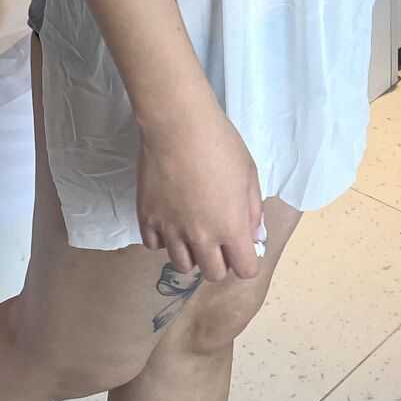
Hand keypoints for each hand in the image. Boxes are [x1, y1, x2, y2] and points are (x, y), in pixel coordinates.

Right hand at [136, 91, 264, 280]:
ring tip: (192, 232)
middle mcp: (202, 237)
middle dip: (220, 262)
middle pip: (213, 274)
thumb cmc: (221, 145)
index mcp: (231, 227)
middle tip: (218, 241)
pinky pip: (154, 245)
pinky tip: (170, 221)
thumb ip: (253, 211)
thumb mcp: (249, 175)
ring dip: (191, 254)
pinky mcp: (147, 218)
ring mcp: (171, 230)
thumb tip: (252, 235)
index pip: (245, 270)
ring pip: (182, 265)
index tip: (243, 248)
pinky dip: (163, 239)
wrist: (178, 126)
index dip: (246, 261)